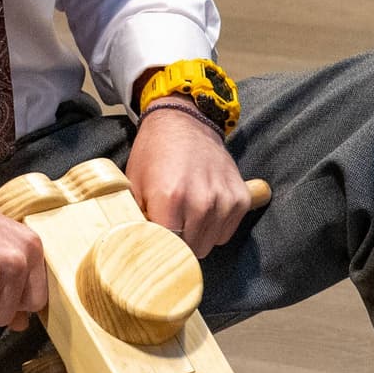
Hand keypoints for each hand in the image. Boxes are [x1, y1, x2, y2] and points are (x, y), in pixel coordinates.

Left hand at [127, 98, 248, 254]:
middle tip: (168, 226)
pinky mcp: (240, 199)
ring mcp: (224, 200)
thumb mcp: (133, 184)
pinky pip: (225, 234)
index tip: (153, 244)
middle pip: (190, 250)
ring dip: (196, 237)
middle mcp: (202, 201)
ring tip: (185, 215)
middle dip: (178, 244)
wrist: (184, 122)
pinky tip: (202, 210)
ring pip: (209, 245)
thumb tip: (135, 248)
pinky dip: (213, 229)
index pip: (167, 248)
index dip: (158, 249)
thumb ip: (135, 219)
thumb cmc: (154, 153)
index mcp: (170, 197)